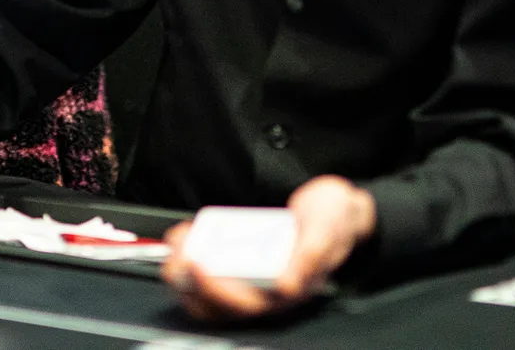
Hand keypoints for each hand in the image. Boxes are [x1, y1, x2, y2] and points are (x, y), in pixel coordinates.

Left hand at [160, 175, 375, 321]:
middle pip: (220, 304)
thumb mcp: (327, 228)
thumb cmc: (333, 222)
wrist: (336, 210)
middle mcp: (267, 291)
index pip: (247, 305)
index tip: (198, 264)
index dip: (218, 290)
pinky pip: (209, 270)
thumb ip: (311, 254)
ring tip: (177, 244)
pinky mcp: (241, 263)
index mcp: (289, 290)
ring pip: (209, 293)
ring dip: (185, 273)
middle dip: (191, 283)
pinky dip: (192, 256)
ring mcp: (251, 278)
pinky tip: (187, 236)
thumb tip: (288, 284)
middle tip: (178, 255)